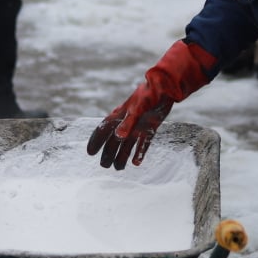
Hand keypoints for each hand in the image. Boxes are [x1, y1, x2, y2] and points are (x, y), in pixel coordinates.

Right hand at [88, 40, 216, 168]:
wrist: (167, 89)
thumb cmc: (149, 95)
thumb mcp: (138, 108)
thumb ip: (128, 123)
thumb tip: (118, 137)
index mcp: (119, 115)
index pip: (103, 130)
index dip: (96, 141)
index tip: (90, 152)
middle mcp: (127, 123)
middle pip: (114, 141)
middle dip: (108, 153)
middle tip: (104, 166)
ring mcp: (138, 126)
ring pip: (127, 145)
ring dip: (122, 156)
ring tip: (118, 168)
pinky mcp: (149, 129)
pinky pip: (143, 144)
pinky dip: (139, 153)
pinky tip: (136, 163)